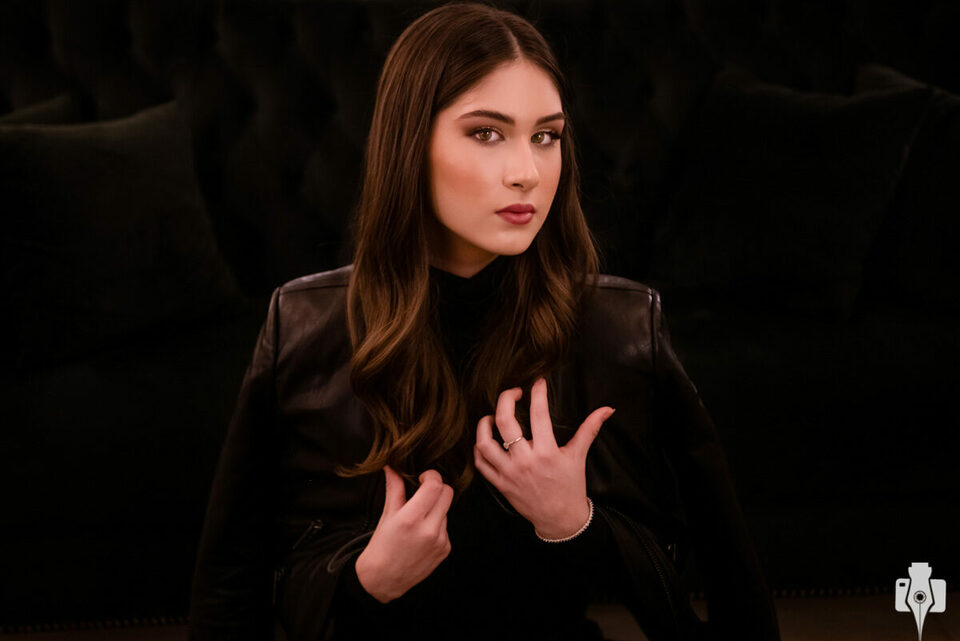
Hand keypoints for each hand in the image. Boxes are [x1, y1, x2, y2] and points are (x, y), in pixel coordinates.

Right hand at [354, 466, 452, 602]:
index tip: (423, 478)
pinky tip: (422, 533)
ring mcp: (440, 540)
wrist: (384, 579)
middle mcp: (429, 530)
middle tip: (423, 492)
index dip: (431, 476)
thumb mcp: (387, 515)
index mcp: (411, 519)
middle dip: (437, 488)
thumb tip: (392, 466)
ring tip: (418, 518)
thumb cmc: (381, 546)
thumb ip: (394, 488)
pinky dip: (437, 524)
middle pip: (448, 493)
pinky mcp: (445, 549)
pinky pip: (446, 526)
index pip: (435, 486)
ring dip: (436, 507)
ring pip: (447, 509)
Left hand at [473, 377, 614, 538]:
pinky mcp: (500, 484)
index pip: (539, 413)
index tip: (538, 383)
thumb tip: (607, 409)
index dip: (538, 393)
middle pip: (505, 421)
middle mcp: (525, 461)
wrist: (560, 519)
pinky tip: (486, 439)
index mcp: (547, 452)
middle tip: (513, 392)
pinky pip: (481, 464)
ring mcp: (509, 473)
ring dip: (484, 425)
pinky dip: (479, 449)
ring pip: (485, 443)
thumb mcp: (578, 455)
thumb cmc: (570, 485)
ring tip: (492, 417)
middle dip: (506, 399)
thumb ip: (590, 428)